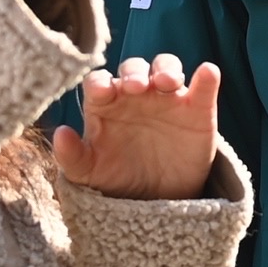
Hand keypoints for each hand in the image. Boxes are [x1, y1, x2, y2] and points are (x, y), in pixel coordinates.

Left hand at [54, 55, 220, 201]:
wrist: (157, 200)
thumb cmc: (117, 179)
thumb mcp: (89, 174)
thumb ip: (72, 156)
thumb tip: (60, 133)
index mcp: (105, 105)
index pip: (99, 81)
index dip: (100, 82)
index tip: (102, 92)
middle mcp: (135, 95)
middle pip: (133, 68)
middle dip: (133, 72)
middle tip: (135, 86)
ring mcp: (167, 99)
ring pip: (166, 67)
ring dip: (166, 68)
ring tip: (167, 83)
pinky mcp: (196, 109)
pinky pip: (203, 87)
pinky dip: (207, 77)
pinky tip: (207, 74)